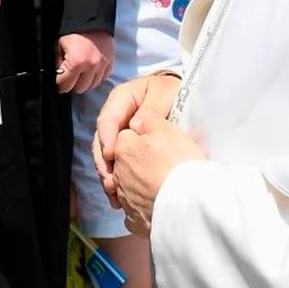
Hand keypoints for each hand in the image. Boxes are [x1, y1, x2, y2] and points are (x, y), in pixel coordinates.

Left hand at [56, 30, 112, 93]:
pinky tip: (89, 72)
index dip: (58, 84)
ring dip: (84, 83)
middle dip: (71, 85)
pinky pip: (103, 78)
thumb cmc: (72, 30)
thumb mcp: (58, 45)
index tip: (58, 83)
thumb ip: (57, 63)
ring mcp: (102, 65)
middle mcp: (91, 66)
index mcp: (76, 63)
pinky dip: (95, 77)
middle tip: (67, 79)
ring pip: (92, 85)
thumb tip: (57, 75)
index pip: (65, 84)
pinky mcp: (110, 62)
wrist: (90, 17)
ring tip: (78, 75)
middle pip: (79, 88)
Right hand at [95, 73, 180, 203]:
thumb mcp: (165, 92)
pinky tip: (120, 196)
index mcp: (122, 99)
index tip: (111, 155)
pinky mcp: (126, 148)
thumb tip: (136, 125)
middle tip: (110, 181)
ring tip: (114, 193)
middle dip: (103, 162)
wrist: (186, 95)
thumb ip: (151, 107)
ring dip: (108, 175)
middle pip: (102, 140)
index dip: (107, 137)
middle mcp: (117, 117)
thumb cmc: (175, 91)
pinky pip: (117, 164)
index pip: (108, 118)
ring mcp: (120, 133)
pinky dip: (117, 180)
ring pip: (106, 155)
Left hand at [111, 112, 204, 236]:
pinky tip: (158, 206)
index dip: (142, 139)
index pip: (125, 137)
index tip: (158, 144)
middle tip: (163, 165)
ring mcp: (125, 199)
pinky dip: (144, 209)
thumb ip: (147, 120)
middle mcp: (118, 174)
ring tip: (163, 187)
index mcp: (122, 148)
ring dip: (141, 186)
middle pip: (126, 164)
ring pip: (130, 188)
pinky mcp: (135, 221)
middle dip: (139, 163)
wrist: (188, 205)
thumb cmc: (178, 163)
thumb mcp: (166, 129)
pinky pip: (136, 213)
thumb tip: (135, 121)